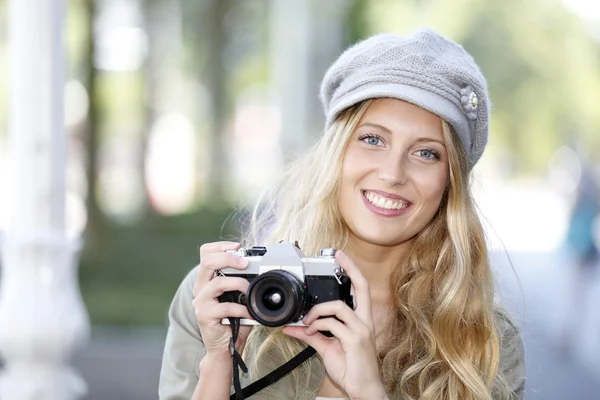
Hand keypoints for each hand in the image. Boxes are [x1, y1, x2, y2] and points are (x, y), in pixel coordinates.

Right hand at [192, 241, 253, 359]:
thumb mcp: (239, 297)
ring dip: (238, 283)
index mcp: (207, 279)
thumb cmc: (234, 321)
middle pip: (208, 261)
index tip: (237, 247)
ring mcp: (201, 301)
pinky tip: (248, 312)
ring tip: (249, 290)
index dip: (221, 246)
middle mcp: (201, 288)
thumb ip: (243, 281)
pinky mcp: (204, 315)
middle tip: (245, 264)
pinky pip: (225, 307)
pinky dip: (241, 308)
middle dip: (229, 258)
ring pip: (217, 282)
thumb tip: (261, 268)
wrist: (226, 348)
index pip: (206, 253)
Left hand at [282, 250, 386, 399]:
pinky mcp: (355, 339)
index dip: (353, 271)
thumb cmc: (351, 368)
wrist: (362, 389)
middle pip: (362, 287)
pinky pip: (332, 324)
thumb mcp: (327, 348)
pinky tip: (312, 332)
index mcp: (360, 320)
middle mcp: (364, 321)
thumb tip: (292, 327)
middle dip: (351, 268)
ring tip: (307, 321)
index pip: (361, 289)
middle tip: (339, 255)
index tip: (342, 257)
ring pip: (338, 306)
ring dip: (317, 311)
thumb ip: (310, 335)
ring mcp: (361, 329)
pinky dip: (317, 325)